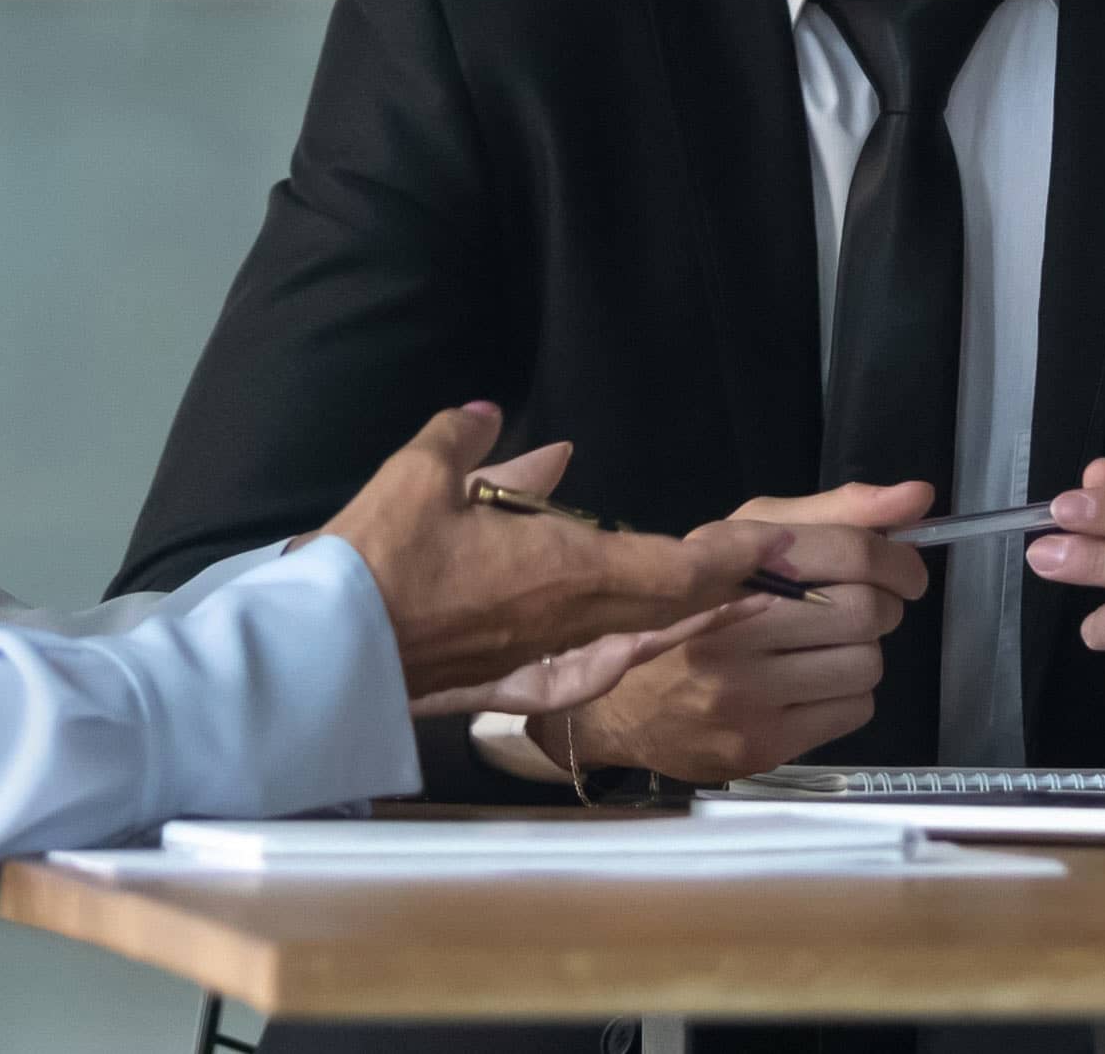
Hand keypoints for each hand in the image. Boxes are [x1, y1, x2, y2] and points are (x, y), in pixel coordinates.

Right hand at [317, 404, 782, 699]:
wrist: (330, 651)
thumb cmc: (380, 562)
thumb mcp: (424, 474)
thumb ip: (471, 442)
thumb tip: (494, 420)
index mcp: (569, 568)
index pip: (680, 565)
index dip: (735, 555)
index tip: (774, 543)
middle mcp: (573, 621)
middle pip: (670, 606)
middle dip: (723, 584)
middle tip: (766, 570)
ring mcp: (545, 659)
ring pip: (635, 638)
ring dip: (683, 618)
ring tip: (725, 603)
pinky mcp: (512, 684)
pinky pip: (584, 672)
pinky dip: (620, 656)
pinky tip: (630, 652)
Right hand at [543, 481, 936, 781]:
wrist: (615, 706)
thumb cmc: (689, 612)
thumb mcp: (742, 543)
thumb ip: (833, 515)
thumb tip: (918, 497)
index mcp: (727, 566)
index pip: (847, 551)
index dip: (895, 558)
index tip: (903, 570)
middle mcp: (731, 629)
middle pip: (865, 611)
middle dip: (881, 606)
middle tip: (860, 609)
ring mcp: (744, 695)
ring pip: (867, 665)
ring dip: (863, 653)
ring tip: (824, 650)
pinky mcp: (759, 747)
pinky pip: (854, 710)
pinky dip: (848, 694)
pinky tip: (809, 686)